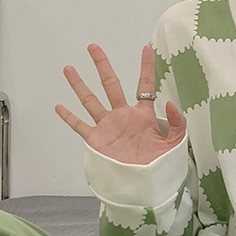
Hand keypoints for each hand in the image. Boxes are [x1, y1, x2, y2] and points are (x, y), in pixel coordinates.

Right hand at [55, 44, 185, 164]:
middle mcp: (122, 116)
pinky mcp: (96, 141)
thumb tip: (169, 103)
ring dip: (79, 85)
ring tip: (69, 68)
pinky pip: (80, 126)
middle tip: (93, 47)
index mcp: (142, 115)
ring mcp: (107, 127)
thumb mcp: (174, 144)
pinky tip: (59, 106)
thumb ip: (176, 123)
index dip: (146, 67)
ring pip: (91, 101)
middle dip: (102, 66)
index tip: (146, 48)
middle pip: (111, 85)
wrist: (143, 187)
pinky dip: (69, 117)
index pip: (145, 86)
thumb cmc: (160, 166)